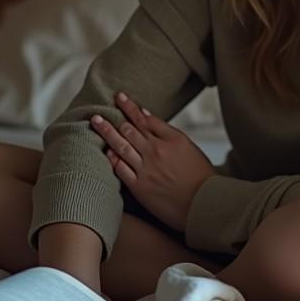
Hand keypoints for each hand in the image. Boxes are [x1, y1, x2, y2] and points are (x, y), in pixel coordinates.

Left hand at [90, 92, 215, 232]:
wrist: (204, 203)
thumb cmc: (199, 175)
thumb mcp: (189, 146)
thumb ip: (167, 132)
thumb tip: (147, 117)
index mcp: (171, 139)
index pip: (145, 119)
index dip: (130, 107)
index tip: (120, 97)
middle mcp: (157, 151)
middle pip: (130, 130)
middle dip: (113, 118)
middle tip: (99, 110)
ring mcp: (147, 169)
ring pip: (122, 146)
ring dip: (107, 132)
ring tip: (96, 122)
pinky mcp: (140, 187)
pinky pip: (121, 169)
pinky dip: (112, 159)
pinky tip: (106, 151)